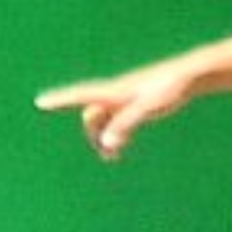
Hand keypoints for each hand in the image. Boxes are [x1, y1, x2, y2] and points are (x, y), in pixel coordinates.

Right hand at [35, 65, 188, 160]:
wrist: (191, 75)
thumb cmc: (170, 88)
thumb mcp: (148, 109)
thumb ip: (126, 124)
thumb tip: (108, 143)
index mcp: (115, 91)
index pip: (81, 95)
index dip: (61, 100)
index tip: (40, 102)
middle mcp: (116, 93)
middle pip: (93, 113)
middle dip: (93, 132)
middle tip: (107, 154)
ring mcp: (127, 97)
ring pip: (105, 118)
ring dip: (105, 136)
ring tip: (112, 157)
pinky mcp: (138, 101)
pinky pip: (119, 118)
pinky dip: (116, 132)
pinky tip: (121, 146)